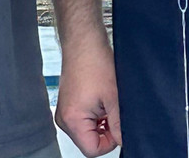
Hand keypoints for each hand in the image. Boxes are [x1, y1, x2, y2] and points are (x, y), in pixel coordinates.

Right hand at [54, 38, 121, 156]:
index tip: (119, 127)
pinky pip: (84, 119)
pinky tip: (102, 98)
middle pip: (89, 141)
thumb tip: (123, 140)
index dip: (110, 142)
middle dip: (106, 130)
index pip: (92, 150)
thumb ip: (119, 124)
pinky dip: (96, 114)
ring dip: (101, 121)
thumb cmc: (94, 62)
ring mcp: (65, 112)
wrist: (84, 41)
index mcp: (72, 120)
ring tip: (108, 100)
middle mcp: (64, 119)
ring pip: (87, 130)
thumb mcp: (114, 97)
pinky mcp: (68, 104)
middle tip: (114, 109)